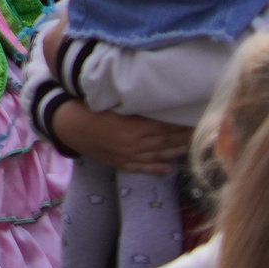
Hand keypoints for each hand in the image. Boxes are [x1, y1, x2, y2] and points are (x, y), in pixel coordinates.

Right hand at [49, 100, 192, 174]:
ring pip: (159, 155)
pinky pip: (143, 168)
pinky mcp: (121, 163)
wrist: (66, 125)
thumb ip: (135, 103)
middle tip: (202, 130)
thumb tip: (158, 98)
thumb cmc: (88, 107)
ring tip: (191, 146)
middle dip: (185, 136)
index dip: (183, 123)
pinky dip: (157, 168)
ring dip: (176, 151)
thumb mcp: (112, 101)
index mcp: (135, 127)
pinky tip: (170, 168)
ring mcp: (129, 156)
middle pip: (167, 141)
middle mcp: (136, 144)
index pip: (167, 126)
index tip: (197, 117)